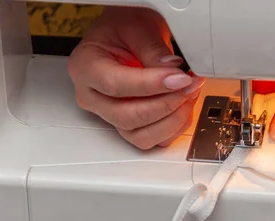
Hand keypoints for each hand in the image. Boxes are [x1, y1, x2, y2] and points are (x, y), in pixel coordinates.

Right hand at [67, 7, 204, 148]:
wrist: (127, 36)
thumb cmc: (125, 29)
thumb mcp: (139, 27)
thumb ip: (154, 50)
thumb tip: (173, 72)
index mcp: (85, 67)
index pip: (115, 86)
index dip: (151, 85)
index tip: (179, 78)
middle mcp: (92, 97)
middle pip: (127, 117)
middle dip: (166, 104)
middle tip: (189, 85)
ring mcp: (110, 116)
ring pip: (141, 136)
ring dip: (172, 120)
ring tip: (189, 94)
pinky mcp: (130, 126)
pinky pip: (154, 140)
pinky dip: (174, 127)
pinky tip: (184, 105)